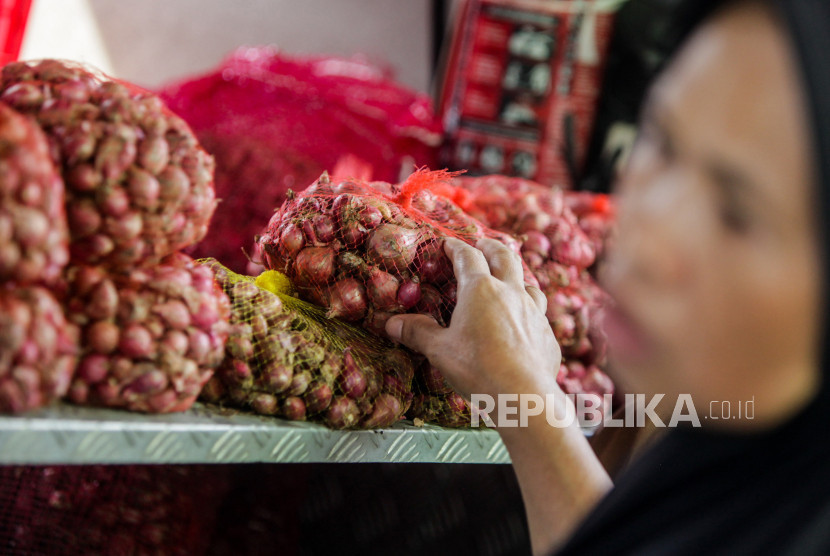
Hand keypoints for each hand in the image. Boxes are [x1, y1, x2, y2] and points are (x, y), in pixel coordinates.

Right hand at [385, 237, 561, 407]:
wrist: (523, 396)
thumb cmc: (477, 368)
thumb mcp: (440, 350)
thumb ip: (418, 333)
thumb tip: (391, 324)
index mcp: (480, 290)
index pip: (467, 257)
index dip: (456, 247)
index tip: (448, 244)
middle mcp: (511, 293)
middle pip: (504, 257)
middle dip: (491, 247)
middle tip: (482, 243)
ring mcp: (534, 312)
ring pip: (529, 283)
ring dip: (517, 276)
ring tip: (509, 279)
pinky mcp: (547, 334)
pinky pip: (539, 314)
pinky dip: (528, 310)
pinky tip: (523, 323)